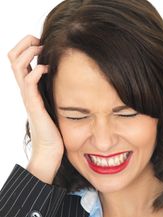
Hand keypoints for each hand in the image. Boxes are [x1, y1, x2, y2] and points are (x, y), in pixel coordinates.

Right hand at [7, 34, 63, 158]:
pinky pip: (28, 82)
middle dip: (24, 43)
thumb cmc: (56, 128)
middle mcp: (25, 89)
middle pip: (12, 56)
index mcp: (29, 87)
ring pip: (16, 64)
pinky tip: (48, 69)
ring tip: (43, 50)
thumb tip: (71, 77)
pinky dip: (37, 70)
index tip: (43, 43)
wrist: (51, 150)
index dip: (27, 45)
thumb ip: (57, 90)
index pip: (18, 58)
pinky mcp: (33, 104)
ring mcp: (27, 96)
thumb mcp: (56, 102)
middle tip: (40, 42)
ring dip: (29, 52)